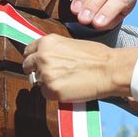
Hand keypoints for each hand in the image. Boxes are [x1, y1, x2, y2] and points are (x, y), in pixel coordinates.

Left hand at [22, 35, 137, 101]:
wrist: (110, 69)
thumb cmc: (97, 56)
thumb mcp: (71, 44)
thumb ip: (54, 49)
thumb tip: (46, 58)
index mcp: (47, 42)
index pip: (28, 51)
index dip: (33, 58)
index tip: (37, 63)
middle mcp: (42, 57)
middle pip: (27, 67)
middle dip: (36, 71)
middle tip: (51, 75)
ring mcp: (45, 74)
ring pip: (36, 81)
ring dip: (47, 83)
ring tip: (65, 81)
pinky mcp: (51, 91)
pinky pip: (45, 94)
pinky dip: (54, 93)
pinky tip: (68, 88)